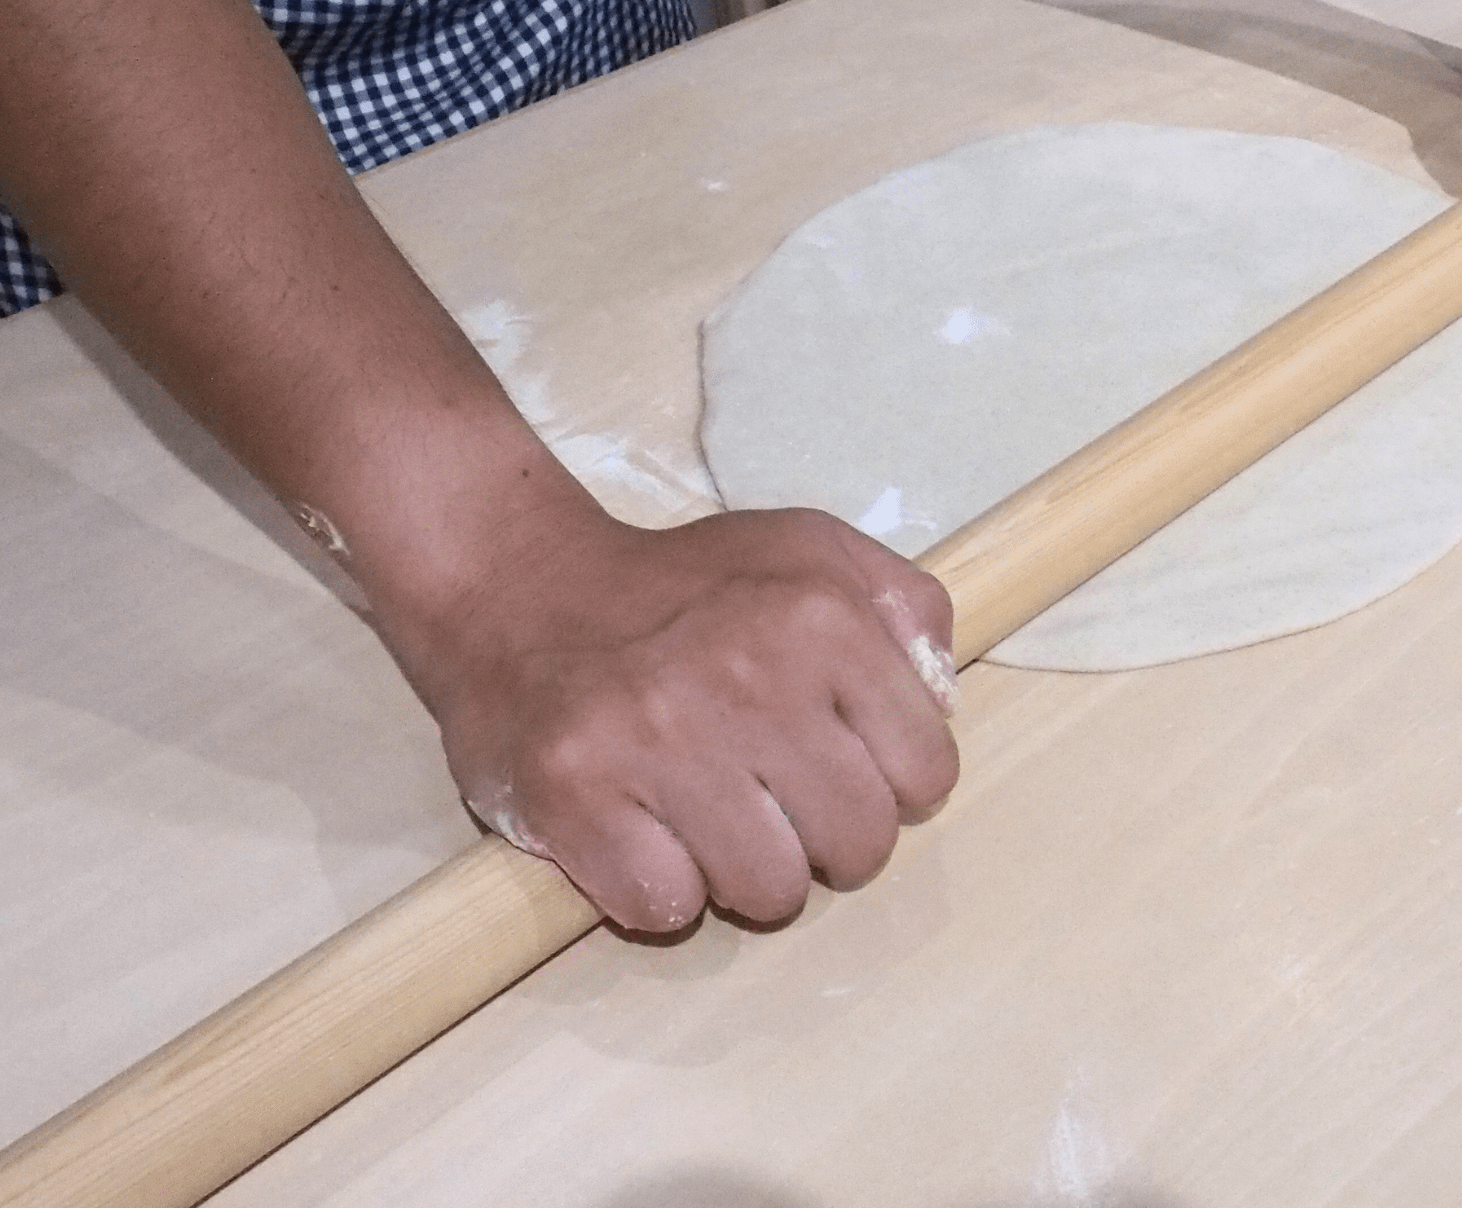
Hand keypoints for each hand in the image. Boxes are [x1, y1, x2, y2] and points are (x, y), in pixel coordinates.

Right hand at [385, 505, 959, 932]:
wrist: (518, 585)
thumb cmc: (684, 584)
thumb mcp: (814, 552)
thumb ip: (905, 607)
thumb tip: (942, 698)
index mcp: (820, 620)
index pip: (926, 775)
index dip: (892, 785)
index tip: (843, 765)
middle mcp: (747, 678)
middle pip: (858, 846)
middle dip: (827, 841)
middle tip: (777, 803)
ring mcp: (655, 741)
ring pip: (770, 893)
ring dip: (745, 874)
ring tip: (710, 818)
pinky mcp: (574, 795)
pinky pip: (667, 909)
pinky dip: (661, 890)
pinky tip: (646, 835)